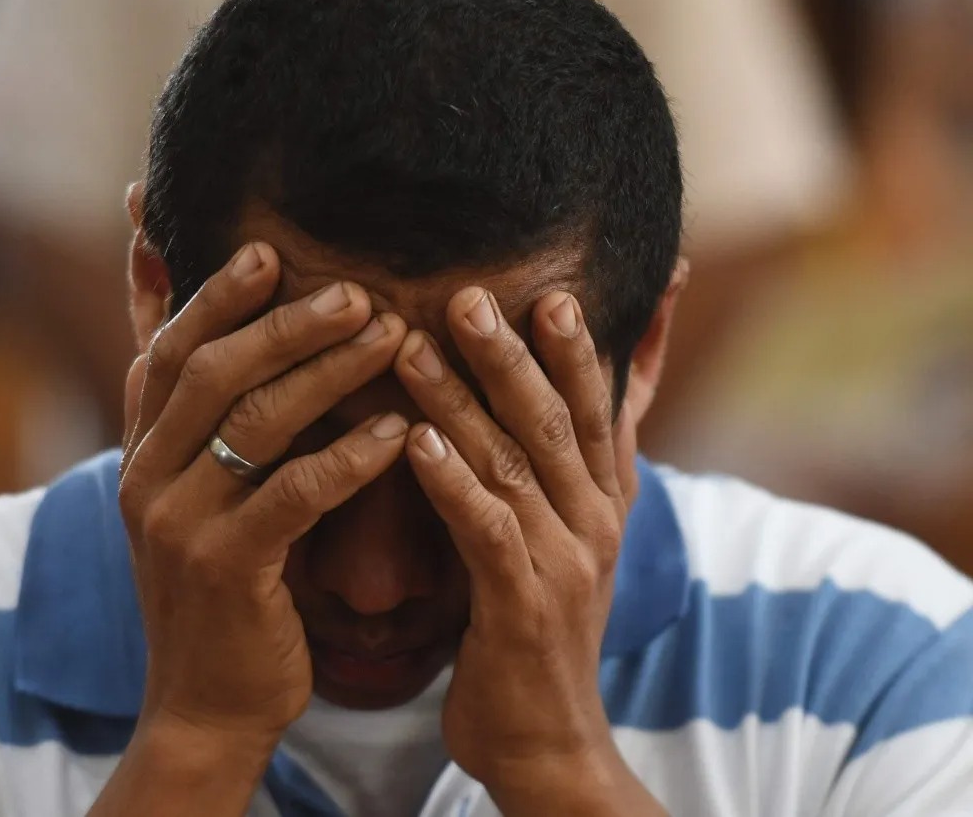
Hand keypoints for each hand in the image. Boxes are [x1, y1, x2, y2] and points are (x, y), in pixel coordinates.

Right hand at [118, 242, 408, 743]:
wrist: (206, 705)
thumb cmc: (221, 584)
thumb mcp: (190, 494)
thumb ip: (199, 418)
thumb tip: (201, 344)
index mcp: (141, 450)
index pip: (167, 348)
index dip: (213, 294)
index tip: (269, 249)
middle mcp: (146, 477)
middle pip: (211, 370)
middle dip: (284, 321)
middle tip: (355, 288)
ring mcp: (178, 524)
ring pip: (254, 422)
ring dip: (327, 371)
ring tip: (390, 335)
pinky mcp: (226, 570)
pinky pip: (292, 496)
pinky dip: (348, 458)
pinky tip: (398, 432)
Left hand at [395, 287, 660, 812]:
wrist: (547, 742)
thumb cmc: (535, 627)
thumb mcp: (566, 538)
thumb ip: (562, 467)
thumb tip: (566, 404)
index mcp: (603, 497)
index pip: (602, 402)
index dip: (588, 339)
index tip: (561, 277)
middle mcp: (594, 519)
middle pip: (557, 416)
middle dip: (517, 348)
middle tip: (469, 290)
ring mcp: (564, 562)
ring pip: (513, 460)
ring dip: (466, 398)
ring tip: (417, 343)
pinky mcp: (522, 606)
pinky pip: (485, 529)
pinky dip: (452, 480)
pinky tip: (415, 439)